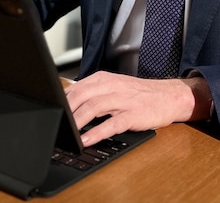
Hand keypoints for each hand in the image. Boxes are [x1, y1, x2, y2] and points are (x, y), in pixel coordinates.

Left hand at [64, 71, 211, 145]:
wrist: (169, 96)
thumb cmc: (139, 95)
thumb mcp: (114, 88)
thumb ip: (93, 94)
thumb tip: (68, 106)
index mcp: (104, 79)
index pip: (76, 88)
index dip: (61, 101)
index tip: (50, 112)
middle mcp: (112, 86)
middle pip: (81, 96)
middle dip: (65, 111)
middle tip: (54, 124)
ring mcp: (123, 100)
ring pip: (93, 108)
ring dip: (77, 122)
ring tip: (66, 133)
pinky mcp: (133, 114)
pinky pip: (111, 124)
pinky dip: (96, 132)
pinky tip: (86, 140)